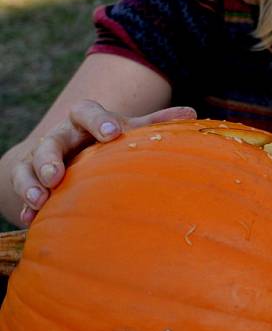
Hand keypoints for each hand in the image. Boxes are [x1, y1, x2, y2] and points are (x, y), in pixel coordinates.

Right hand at [13, 100, 195, 225]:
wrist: (73, 149)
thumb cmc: (109, 139)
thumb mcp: (130, 129)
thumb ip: (156, 122)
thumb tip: (192, 114)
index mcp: (86, 119)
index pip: (87, 111)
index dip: (98, 120)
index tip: (111, 132)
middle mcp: (61, 135)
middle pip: (50, 142)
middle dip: (51, 158)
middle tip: (58, 176)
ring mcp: (41, 157)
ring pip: (29, 166)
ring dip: (32, 182)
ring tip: (40, 199)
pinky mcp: (28, 176)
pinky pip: (20, 188)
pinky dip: (24, 204)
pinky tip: (30, 219)